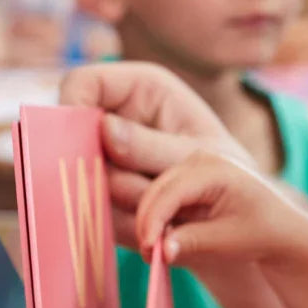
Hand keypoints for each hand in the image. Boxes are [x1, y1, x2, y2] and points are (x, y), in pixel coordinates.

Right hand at [59, 62, 254, 246]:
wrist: (234, 214)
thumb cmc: (226, 170)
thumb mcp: (198, 155)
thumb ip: (150, 144)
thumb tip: (104, 129)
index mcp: (140, 88)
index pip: (82, 82)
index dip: (73, 108)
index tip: (81, 145)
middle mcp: (116, 119)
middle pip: (77, 139)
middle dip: (107, 170)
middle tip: (147, 190)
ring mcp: (105, 159)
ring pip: (85, 180)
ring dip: (127, 202)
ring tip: (173, 210)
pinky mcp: (102, 194)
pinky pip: (94, 211)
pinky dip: (125, 224)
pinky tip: (160, 225)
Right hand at [135, 151, 307, 266]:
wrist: (279, 227)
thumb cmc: (260, 233)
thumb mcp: (228, 241)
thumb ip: (192, 243)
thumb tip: (160, 251)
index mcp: (216, 168)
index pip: (171, 191)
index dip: (154, 220)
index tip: (149, 249)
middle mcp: (201, 158)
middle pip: (157, 188)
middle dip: (147, 223)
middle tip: (149, 257)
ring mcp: (192, 165)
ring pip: (155, 192)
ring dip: (149, 222)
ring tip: (154, 254)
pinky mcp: (187, 178)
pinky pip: (162, 196)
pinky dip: (157, 219)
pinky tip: (160, 242)